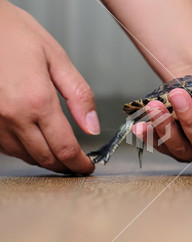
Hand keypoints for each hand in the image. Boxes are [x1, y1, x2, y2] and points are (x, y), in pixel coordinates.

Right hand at [0, 2, 98, 174]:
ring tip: (60, 155)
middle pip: (45, 158)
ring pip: (24, 156)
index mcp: (37, 100)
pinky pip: (5, 147)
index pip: (65, 148)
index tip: (87, 167)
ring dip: (45, 159)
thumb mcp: (56, 59)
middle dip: (65, 166)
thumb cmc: (13, 34)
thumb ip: (79, 95)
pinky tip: (34, 142)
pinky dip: (24, 150)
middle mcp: (12, 116)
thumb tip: (92, 126)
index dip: (79, 164)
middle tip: (77, 166)